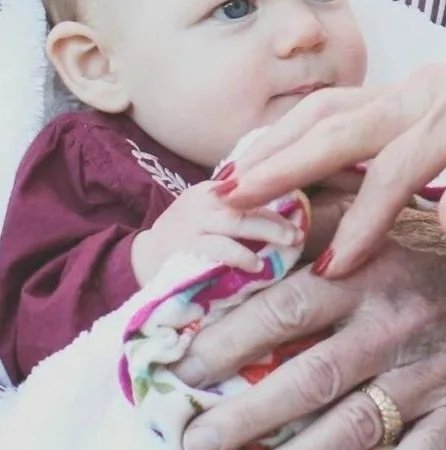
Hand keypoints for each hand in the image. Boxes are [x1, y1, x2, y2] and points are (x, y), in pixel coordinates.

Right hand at [130, 179, 301, 285]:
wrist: (138, 260)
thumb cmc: (185, 237)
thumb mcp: (210, 212)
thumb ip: (241, 208)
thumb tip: (289, 210)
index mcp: (213, 189)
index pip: (252, 184)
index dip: (280, 192)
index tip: (303, 205)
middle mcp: (204, 200)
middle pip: (248, 201)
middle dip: (278, 216)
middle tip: (300, 231)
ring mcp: (193, 223)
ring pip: (237, 221)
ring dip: (267, 232)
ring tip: (289, 243)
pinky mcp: (184, 248)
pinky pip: (218, 249)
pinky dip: (240, 255)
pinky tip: (257, 265)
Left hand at [175, 213, 445, 449]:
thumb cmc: (435, 252)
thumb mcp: (385, 215)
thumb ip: (321, 212)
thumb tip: (243, 201)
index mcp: (376, 267)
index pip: (292, 304)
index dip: (232, 336)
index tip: (181, 364)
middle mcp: (401, 320)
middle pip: (313, 375)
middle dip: (245, 414)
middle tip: (191, 441)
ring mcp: (433, 372)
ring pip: (351, 427)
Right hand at [221, 58, 445, 273]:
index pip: (403, 166)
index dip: (365, 218)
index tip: (332, 270)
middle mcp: (431, 87)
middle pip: (346, 123)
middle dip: (286, 164)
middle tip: (227, 203)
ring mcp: (412, 86)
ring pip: (332, 108)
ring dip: (278, 142)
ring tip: (225, 182)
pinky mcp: (401, 95)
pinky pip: (338, 110)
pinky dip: (294, 133)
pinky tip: (260, 161)